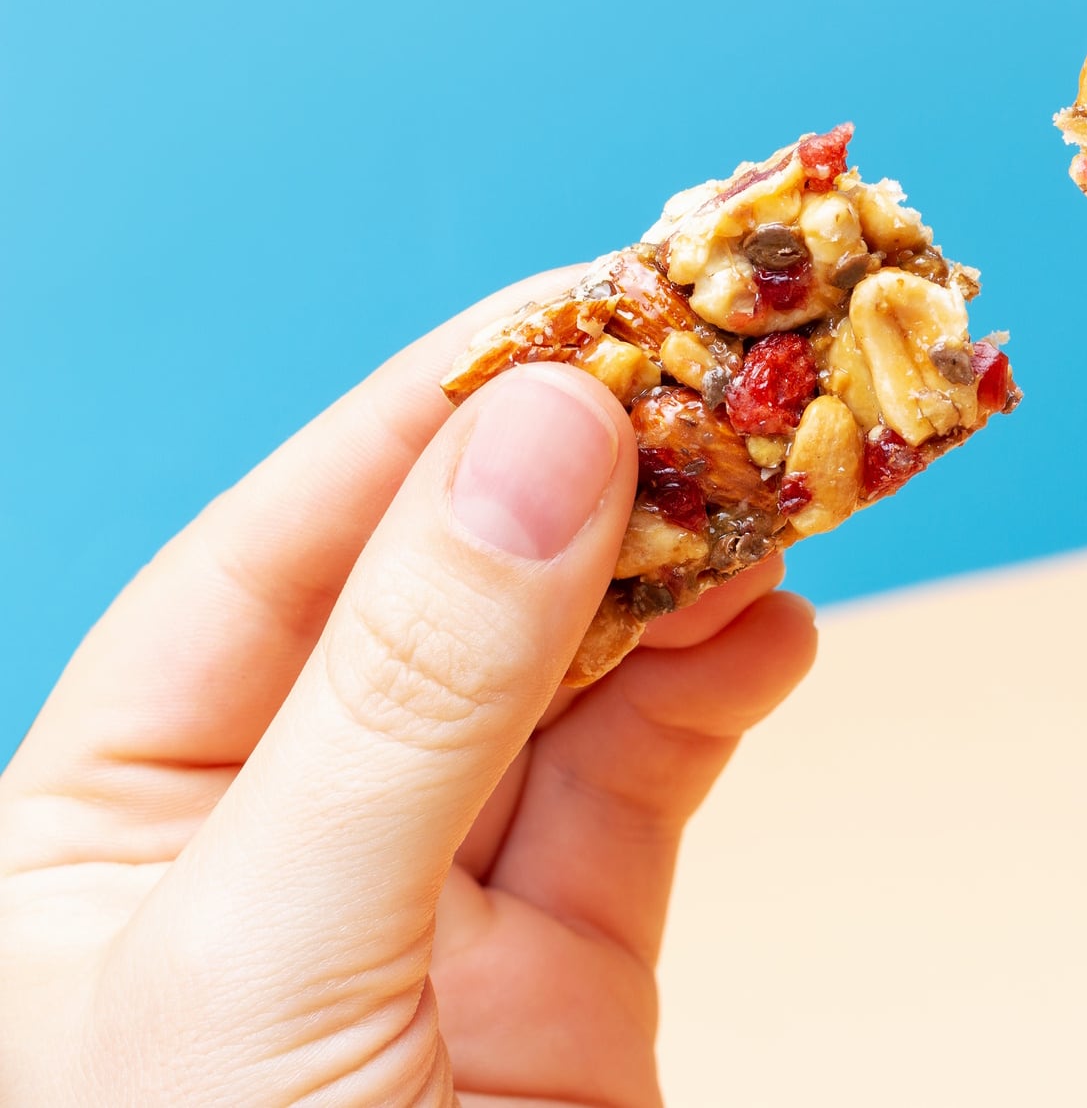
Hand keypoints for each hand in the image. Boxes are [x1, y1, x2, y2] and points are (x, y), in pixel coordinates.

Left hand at [0, 275, 816, 1106]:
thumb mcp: (274, 947)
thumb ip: (412, 687)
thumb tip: (546, 429)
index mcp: (121, 793)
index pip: (293, 538)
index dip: (444, 406)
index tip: (595, 299)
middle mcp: (280, 812)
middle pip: (459, 578)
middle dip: (602, 464)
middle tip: (743, 350)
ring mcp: (435, 880)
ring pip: (581, 661)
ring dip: (693, 554)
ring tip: (801, 460)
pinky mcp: (568, 952)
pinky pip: (657, 773)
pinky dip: (731, 683)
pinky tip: (784, 617)